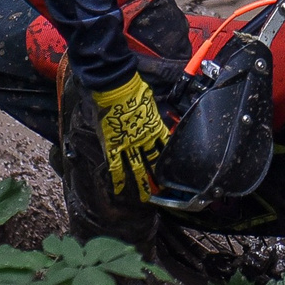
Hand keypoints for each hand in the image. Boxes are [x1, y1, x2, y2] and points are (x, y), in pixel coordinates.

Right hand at [90, 74, 168, 199]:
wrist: (118, 87)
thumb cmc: (133, 88)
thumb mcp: (148, 98)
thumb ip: (151, 107)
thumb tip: (152, 104)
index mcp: (153, 127)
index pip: (163, 147)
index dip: (166, 158)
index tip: (170, 169)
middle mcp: (144, 138)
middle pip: (154, 162)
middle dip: (157, 177)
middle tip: (162, 190)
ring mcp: (129, 143)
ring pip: (137, 167)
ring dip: (141, 183)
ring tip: (146, 197)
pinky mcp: (114, 145)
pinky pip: (116, 165)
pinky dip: (117, 178)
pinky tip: (119, 190)